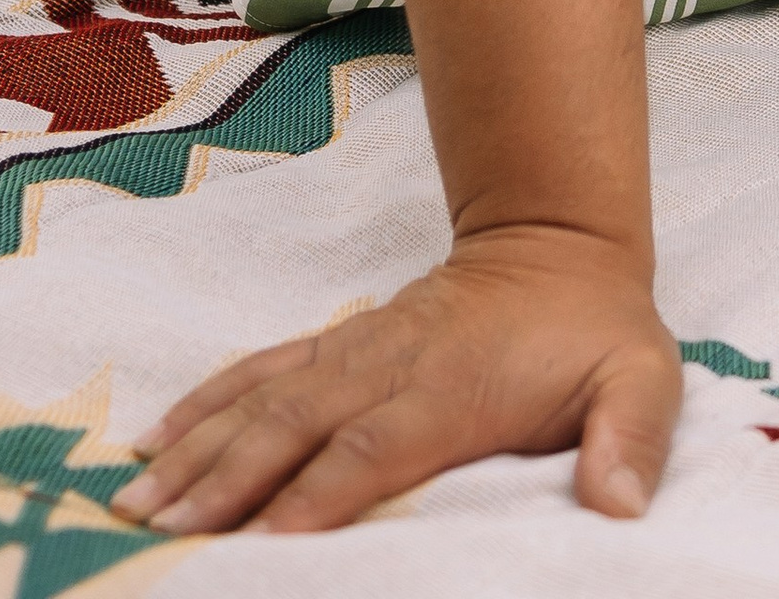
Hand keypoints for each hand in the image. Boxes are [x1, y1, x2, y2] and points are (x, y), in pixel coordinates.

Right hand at [112, 225, 681, 536]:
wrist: (563, 237)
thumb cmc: (599, 331)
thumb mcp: (644, 379)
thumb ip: (633, 440)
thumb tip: (620, 506)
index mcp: (457, 386)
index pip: (376, 448)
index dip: (322, 493)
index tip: (263, 540)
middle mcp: (393, 363)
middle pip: (299, 423)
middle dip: (228, 478)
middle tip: (160, 528)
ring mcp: (361, 346)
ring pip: (267, 397)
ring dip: (201, 447)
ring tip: (135, 498)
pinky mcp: (343, 339)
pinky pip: (265, 366)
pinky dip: (210, 400)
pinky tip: (156, 435)